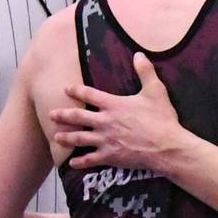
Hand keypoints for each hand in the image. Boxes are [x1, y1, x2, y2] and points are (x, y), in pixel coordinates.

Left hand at [50, 53, 181, 171]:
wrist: (166, 147)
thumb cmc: (162, 119)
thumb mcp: (156, 91)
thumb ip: (145, 72)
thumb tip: (139, 54)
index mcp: (114, 104)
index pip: (89, 94)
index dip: (76, 90)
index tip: (67, 89)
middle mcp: (105, 121)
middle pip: (77, 117)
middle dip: (63, 115)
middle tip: (51, 115)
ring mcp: (106, 140)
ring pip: (79, 138)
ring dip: (66, 137)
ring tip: (56, 137)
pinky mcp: (110, 156)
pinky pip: (90, 159)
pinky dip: (80, 161)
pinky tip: (72, 163)